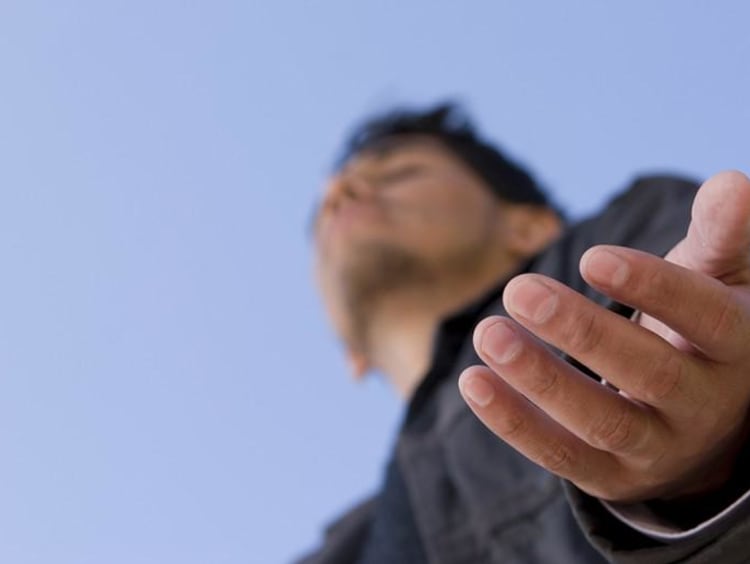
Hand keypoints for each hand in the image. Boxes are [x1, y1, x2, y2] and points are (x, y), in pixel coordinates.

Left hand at [458, 171, 749, 502]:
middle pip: (648, 373)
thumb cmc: (698, 326)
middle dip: (581, 332)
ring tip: (488, 333)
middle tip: (519, 291)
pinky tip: (473, 382)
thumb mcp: (717, 279)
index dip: (653, 288)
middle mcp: (705, 406)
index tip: (591, 256)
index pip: (706, 318)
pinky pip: (562, 456)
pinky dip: (515, 422)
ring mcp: (659, 448)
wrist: (698, 418)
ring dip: (539, 378)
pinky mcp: (613, 476)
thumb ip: (721, 236)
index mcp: (738, 348)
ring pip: (601, 421)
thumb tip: (731, 182)